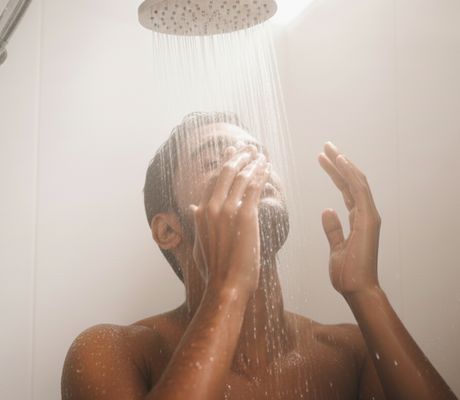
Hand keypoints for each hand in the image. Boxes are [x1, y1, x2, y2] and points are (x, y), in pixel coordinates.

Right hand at [190, 144, 271, 299]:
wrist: (226, 286)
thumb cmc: (215, 271)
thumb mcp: (199, 244)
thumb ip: (197, 223)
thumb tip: (192, 208)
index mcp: (201, 214)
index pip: (213, 181)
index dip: (224, 164)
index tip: (232, 153)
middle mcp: (211, 208)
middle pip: (226, 173)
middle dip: (238, 156)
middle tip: (249, 148)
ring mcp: (227, 211)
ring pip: (241, 177)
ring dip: (253, 163)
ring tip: (262, 155)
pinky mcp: (245, 215)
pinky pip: (254, 187)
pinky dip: (261, 174)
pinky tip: (268, 167)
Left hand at [318, 142, 381, 295]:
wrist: (357, 290)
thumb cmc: (348, 274)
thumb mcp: (336, 248)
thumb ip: (333, 230)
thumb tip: (327, 211)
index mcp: (358, 220)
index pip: (346, 190)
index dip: (335, 173)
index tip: (322, 159)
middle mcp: (366, 215)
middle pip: (352, 181)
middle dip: (338, 163)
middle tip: (325, 146)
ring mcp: (369, 216)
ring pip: (357, 182)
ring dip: (342, 163)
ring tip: (328, 148)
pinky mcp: (368, 220)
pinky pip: (359, 191)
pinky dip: (350, 174)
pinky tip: (340, 161)